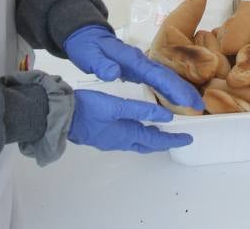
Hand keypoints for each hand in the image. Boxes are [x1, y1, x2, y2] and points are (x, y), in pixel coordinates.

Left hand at [63, 25, 204, 111]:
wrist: (85, 35)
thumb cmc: (87, 47)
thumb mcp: (89, 55)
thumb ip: (100, 64)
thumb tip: (113, 72)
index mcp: (133, 59)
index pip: (158, 75)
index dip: (174, 88)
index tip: (188, 100)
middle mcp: (141, 61)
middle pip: (167, 76)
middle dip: (185, 90)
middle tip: (200, 107)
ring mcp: (140, 65)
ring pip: (165, 78)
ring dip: (180, 90)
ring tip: (194, 105)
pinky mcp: (138, 69)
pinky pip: (157, 80)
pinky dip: (169, 89)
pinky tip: (174, 100)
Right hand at [67, 89, 192, 153]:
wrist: (60, 116)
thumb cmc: (88, 109)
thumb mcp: (116, 106)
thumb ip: (141, 110)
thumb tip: (166, 117)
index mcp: (125, 135)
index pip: (155, 140)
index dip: (172, 139)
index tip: (188, 137)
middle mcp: (120, 141)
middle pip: (147, 144)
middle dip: (164, 142)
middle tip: (178, 136)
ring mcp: (110, 140)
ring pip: (137, 142)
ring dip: (151, 139)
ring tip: (163, 132)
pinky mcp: (103, 136)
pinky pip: (128, 138)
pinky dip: (139, 134)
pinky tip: (138, 126)